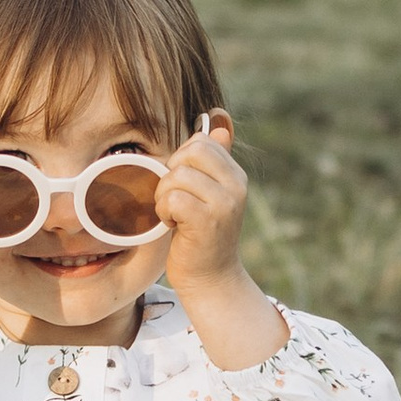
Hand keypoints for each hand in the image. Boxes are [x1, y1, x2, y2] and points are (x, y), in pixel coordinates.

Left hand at [152, 114, 251, 294]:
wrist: (210, 278)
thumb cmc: (202, 235)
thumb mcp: (210, 193)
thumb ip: (214, 159)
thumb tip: (219, 121)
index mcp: (235, 175)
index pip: (201, 142)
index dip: (181, 160)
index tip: (183, 186)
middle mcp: (236, 186)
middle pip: (191, 151)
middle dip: (171, 173)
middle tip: (174, 198)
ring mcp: (225, 204)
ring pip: (177, 175)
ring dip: (164, 196)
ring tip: (173, 214)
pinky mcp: (208, 221)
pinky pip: (173, 198)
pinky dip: (164, 211)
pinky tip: (173, 224)